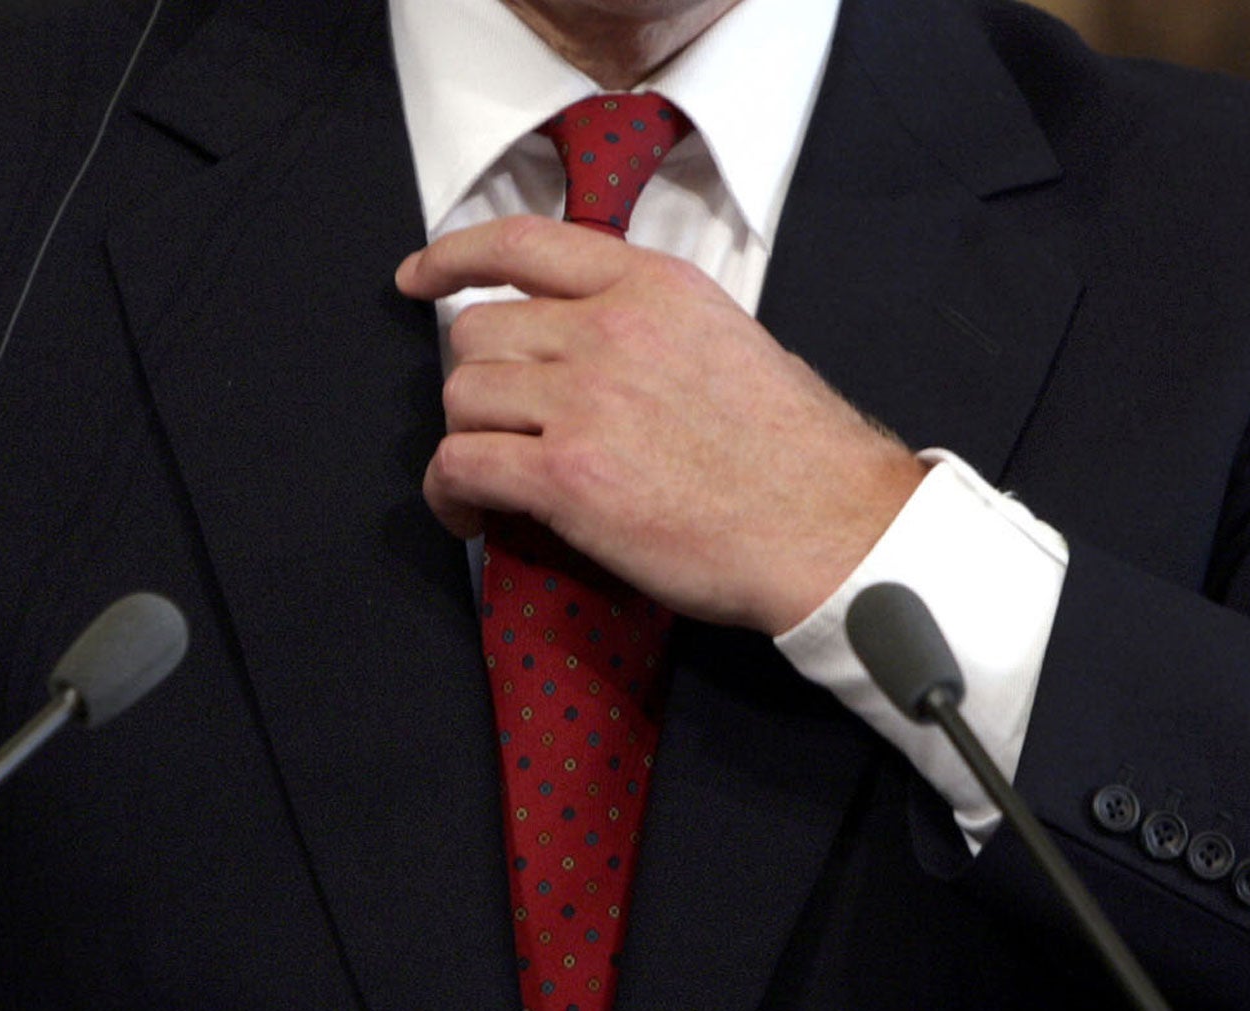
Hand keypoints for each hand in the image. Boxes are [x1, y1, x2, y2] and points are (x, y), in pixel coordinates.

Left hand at [395, 216, 925, 635]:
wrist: (829, 529)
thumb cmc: (795, 455)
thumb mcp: (729, 340)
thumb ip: (651, 324)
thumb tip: (587, 345)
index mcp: (653, 286)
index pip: (524, 242)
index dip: (454, 257)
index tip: (419, 277)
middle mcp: (610, 329)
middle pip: (479, 333)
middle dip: (480, 383)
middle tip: (505, 428)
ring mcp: (584, 401)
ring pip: (462, 397)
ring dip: (469, 439)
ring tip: (492, 480)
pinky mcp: (566, 476)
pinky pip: (460, 464)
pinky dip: (451, 493)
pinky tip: (470, 514)